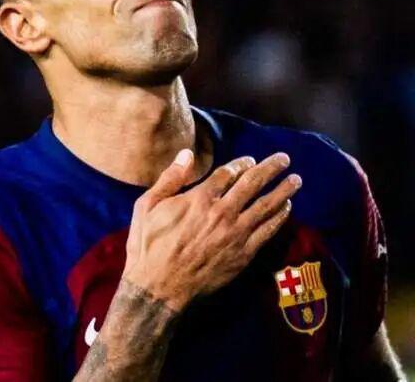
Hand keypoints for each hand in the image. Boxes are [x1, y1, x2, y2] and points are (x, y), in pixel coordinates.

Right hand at [122, 150, 301, 311]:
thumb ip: (170, 178)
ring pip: (266, 206)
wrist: (158, 287)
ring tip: (296, 180)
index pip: (228, 173)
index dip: (242, 163)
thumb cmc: (148, 245)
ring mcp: (235, 234)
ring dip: (283, 190)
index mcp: (199, 198)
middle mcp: (222, 213)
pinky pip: (267, 231)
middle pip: (253, 184)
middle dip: (271, 168)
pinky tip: (287, 208)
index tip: (250, 160)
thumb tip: (187, 153)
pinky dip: (279, 217)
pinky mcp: (242, 254)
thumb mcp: (147, 206)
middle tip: (284, 159)